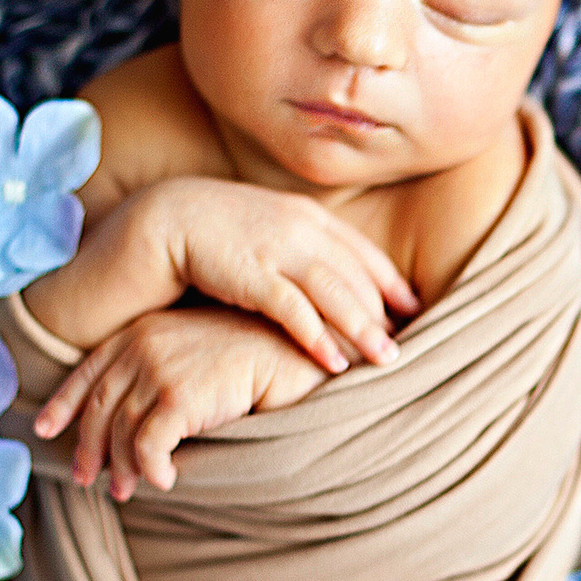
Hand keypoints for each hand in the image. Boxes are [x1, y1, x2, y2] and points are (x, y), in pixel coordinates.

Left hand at [33, 307, 330, 499]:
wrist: (298, 350)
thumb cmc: (258, 355)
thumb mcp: (196, 353)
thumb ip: (161, 371)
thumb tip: (132, 417)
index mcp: (141, 331)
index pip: (88, 371)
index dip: (62, 404)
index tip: (45, 429)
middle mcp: (142, 346)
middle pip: (97, 408)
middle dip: (88, 448)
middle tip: (87, 480)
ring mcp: (159, 369)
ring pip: (118, 432)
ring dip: (120, 469)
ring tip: (127, 491)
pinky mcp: (180, 396)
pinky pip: (147, 446)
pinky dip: (151, 470)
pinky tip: (165, 481)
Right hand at [136, 176, 420, 373]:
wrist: (166, 217)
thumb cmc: (221, 230)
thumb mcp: (271, 226)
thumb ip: (304, 244)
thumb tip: (333, 274)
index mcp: (310, 216)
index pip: (364, 252)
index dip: (392, 282)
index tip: (414, 308)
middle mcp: (302, 229)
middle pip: (357, 276)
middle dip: (385, 313)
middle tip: (407, 346)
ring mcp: (278, 250)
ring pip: (336, 293)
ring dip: (363, 328)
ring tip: (385, 359)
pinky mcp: (252, 274)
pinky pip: (295, 311)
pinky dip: (319, 338)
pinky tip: (336, 364)